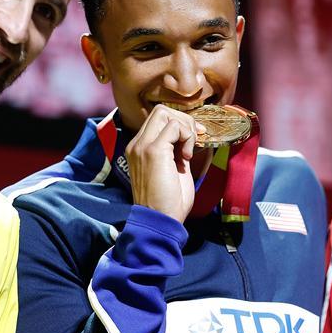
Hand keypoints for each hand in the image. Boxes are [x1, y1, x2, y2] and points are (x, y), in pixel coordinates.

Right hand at [124, 105, 200, 222]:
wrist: (160, 221)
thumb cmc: (169, 202)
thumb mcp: (174, 170)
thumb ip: (177, 151)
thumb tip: (191, 136)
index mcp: (140, 148)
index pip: (158, 120)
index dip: (180, 124)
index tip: (194, 139)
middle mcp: (137, 144)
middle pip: (160, 111)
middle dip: (183, 121)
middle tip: (194, 140)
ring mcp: (142, 146)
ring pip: (165, 113)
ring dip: (185, 127)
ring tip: (188, 150)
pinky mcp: (153, 151)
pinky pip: (174, 127)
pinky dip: (187, 136)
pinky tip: (186, 156)